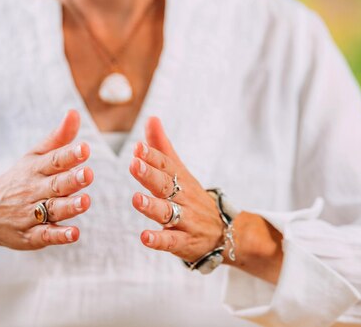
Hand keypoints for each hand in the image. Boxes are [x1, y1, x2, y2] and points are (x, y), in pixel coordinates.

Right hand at [0, 109, 93, 253]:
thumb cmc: (17, 180)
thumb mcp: (34, 157)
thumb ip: (58, 138)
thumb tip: (75, 113)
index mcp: (35, 169)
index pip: (54, 160)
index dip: (70, 154)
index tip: (85, 148)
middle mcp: (33, 191)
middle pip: (55, 185)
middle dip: (72, 179)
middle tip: (88, 173)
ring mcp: (30, 214)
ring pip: (52, 210)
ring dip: (69, 206)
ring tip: (85, 201)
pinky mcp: (30, 236)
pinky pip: (45, 236)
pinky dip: (58, 236)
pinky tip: (74, 233)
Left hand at [129, 116, 283, 282]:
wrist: (226, 232)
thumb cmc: (192, 197)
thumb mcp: (180, 171)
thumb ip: (162, 146)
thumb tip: (151, 118)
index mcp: (180, 179)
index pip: (166, 164)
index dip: (152, 155)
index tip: (137, 147)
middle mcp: (182, 198)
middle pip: (166, 184)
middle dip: (150, 174)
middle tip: (134, 164)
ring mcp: (184, 220)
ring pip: (168, 212)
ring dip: (152, 206)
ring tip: (136, 198)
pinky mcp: (184, 242)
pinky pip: (171, 241)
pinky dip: (158, 240)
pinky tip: (145, 237)